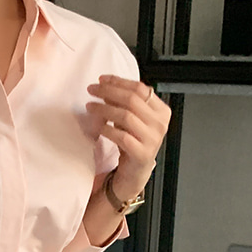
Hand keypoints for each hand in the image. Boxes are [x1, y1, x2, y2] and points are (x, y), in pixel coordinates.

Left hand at [86, 74, 170, 199]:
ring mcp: (152, 139)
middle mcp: (160, 124)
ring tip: (90, 107)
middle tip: (92, 90)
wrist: (135, 171)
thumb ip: (124, 103)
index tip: (101, 80)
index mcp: (161, 111)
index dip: (119, 82)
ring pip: (126, 116)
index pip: (140, 89)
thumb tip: (105, 87)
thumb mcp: (132, 119)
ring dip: (104, 109)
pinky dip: (108, 130)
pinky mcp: (142, 153)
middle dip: (108, 92)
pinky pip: (122, 137)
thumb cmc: (133, 142)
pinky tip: (99, 128)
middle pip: (132, 100)